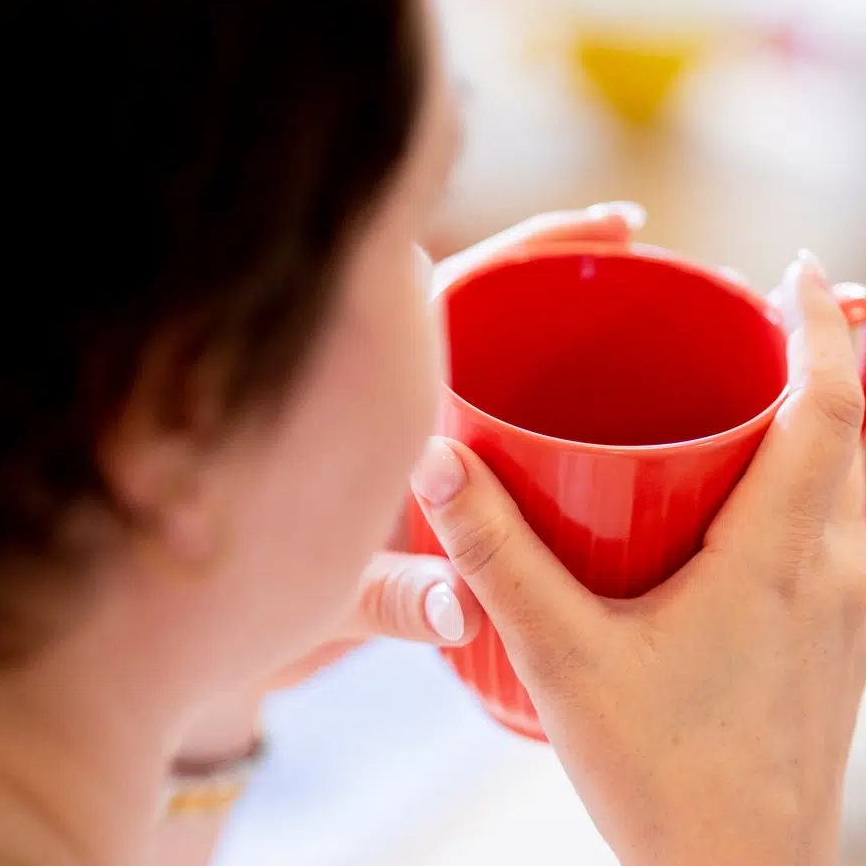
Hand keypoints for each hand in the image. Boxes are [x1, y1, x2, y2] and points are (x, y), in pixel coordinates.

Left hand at [171, 201, 649, 750]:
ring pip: (497, 344)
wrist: (211, 637)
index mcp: (365, 386)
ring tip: (654, 296)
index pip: (459, 287)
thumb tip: (463, 606)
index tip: (615, 228)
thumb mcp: (333, 598)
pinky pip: (501, 399)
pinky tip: (617, 377)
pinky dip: (559, 384)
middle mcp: (389, 385)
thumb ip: (395, 598)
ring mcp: (409, 417)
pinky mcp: (424, 460)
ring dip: (564, 317)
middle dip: (567, 262)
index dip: (539, 247)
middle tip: (644, 242)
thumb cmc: (253, 607)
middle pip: (492, 296)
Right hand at [408, 250, 865, 865]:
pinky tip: (727, 538)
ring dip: (800, 447)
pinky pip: (828, 555)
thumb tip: (434, 456)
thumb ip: (496, 554)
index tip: (788, 268)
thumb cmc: (662, 783)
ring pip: (838, 502)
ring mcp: (846, 626)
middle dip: (802, 372)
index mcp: (784, 554)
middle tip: (738, 330)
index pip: (829, 403)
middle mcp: (837, 577)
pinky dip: (793, 512)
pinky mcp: (837, 668)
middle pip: (840, 442)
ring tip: (730, 420)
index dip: (815, 324)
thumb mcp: (563, 658)